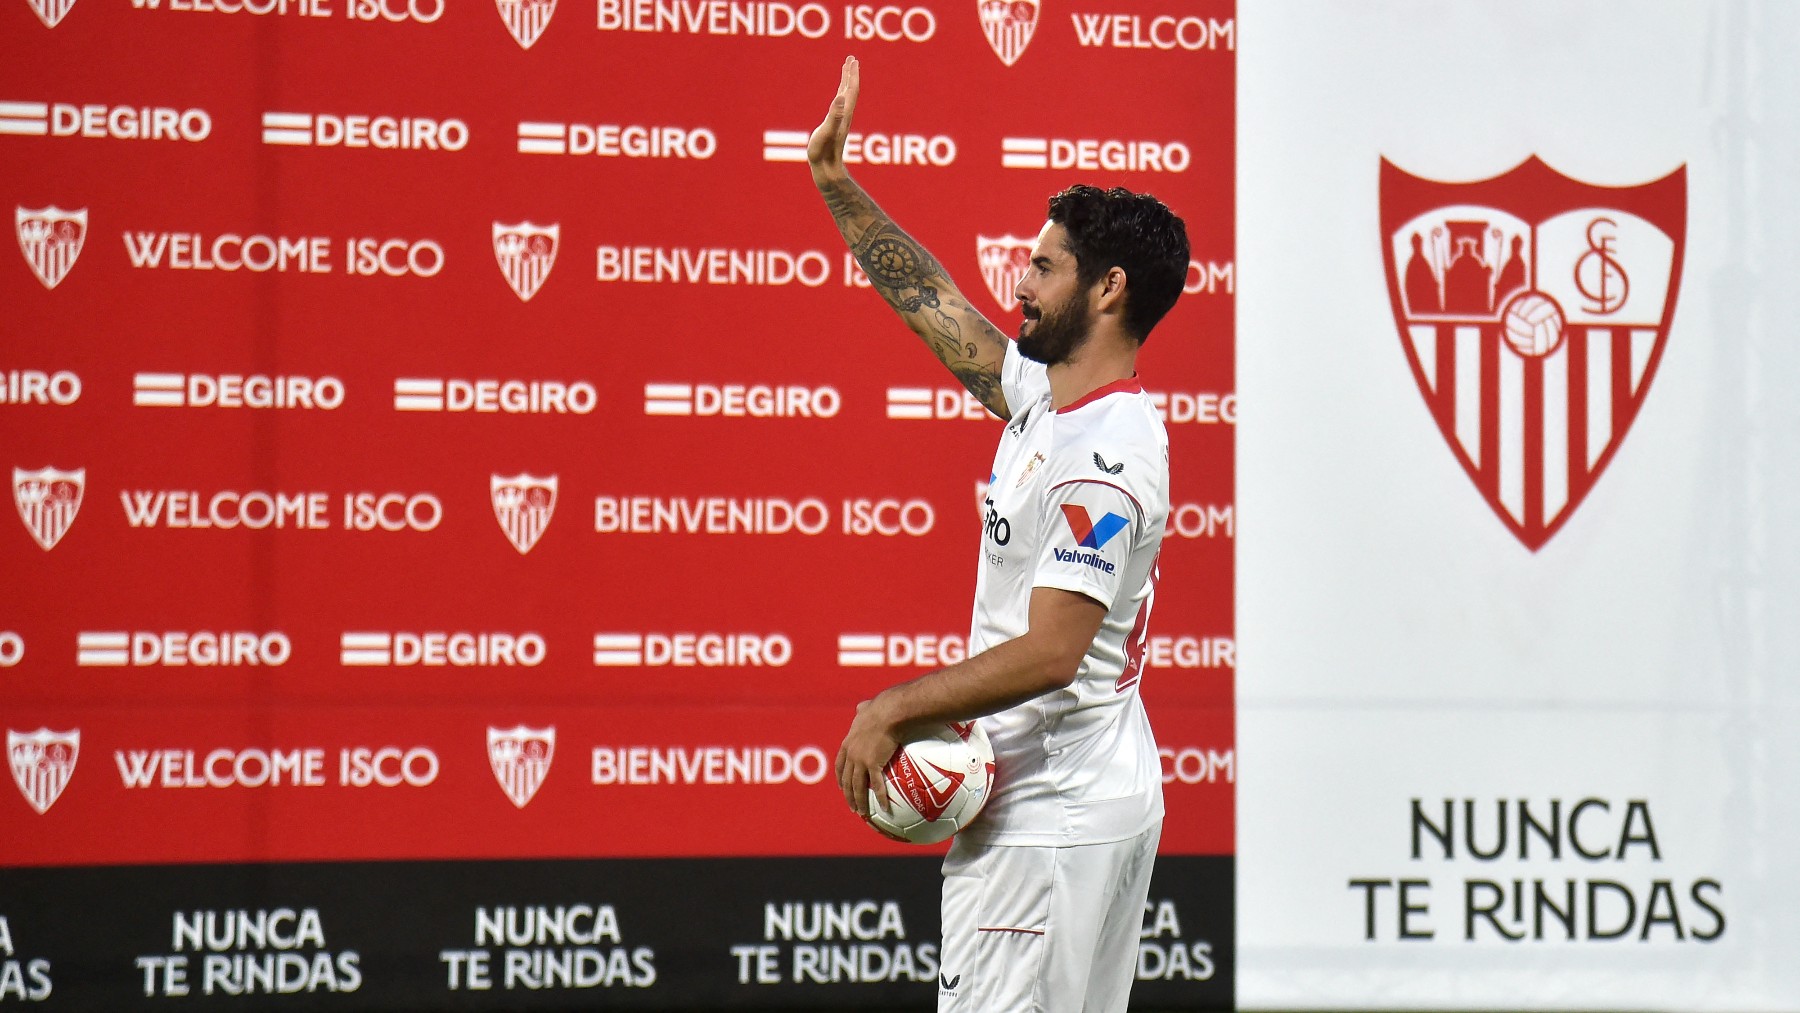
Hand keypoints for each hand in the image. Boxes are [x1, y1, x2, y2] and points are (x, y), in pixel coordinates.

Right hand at [807, 55, 859, 184]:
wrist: (826, 169)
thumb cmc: (823, 152)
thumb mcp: (826, 131)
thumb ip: (834, 114)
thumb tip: (841, 98)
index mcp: (844, 114)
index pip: (851, 90)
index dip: (852, 75)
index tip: (852, 60)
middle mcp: (844, 115)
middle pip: (850, 90)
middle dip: (851, 74)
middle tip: (852, 59)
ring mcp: (840, 120)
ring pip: (845, 97)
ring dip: (846, 83)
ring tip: (846, 71)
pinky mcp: (833, 125)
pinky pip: (839, 105)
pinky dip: (840, 95)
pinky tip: (838, 95)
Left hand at [835, 696, 897, 818]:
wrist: (889, 712)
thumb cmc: (881, 708)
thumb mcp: (866, 708)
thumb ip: (863, 710)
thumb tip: (864, 706)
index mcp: (849, 743)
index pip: (840, 764)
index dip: (840, 777)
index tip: (841, 786)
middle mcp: (851, 754)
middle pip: (847, 779)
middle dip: (848, 795)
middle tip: (851, 806)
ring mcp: (861, 760)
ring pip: (858, 786)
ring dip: (859, 801)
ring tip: (862, 813)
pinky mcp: (873, 764)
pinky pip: (877, 786)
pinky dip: (879, 798)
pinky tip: (883, 808)